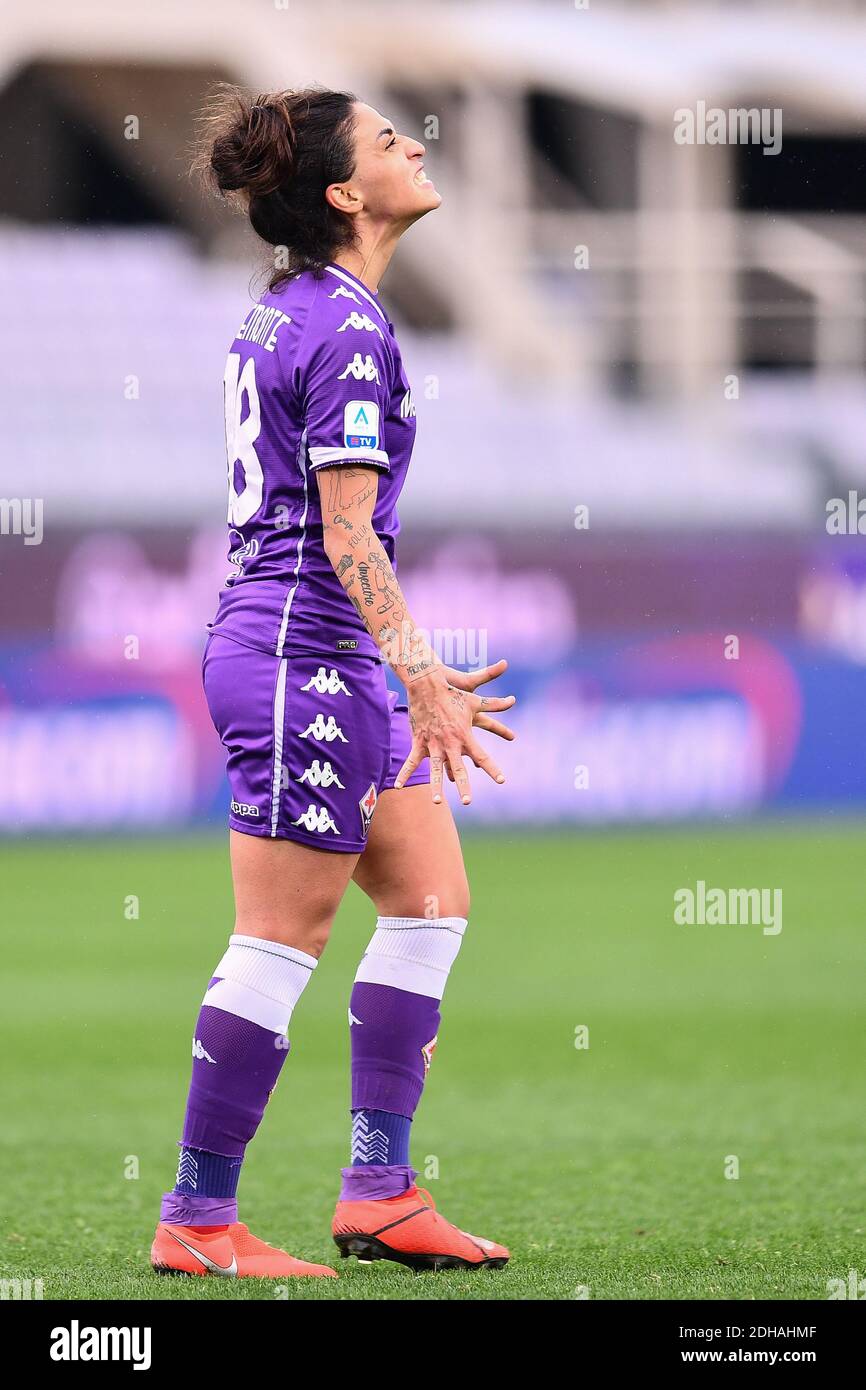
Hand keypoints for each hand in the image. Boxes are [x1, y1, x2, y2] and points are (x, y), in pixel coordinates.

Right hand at [394, 661, 515, 804]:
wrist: (427, 684)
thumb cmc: (453, 693)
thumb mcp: (475, 701)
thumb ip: (495, 704)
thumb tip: (513, 700)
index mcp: (465, 735)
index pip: (482, 756)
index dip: (492, 769)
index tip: (502, 781)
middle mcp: (450, 742)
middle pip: (458, 768)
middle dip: (463, 786)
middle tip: (468, 801)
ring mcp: (433, 743)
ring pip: (435, 769)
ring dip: (435, 786)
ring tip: (437, 802)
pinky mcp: (418, 740)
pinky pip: (411, 761)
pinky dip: (404, 773)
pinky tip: (397, 786)